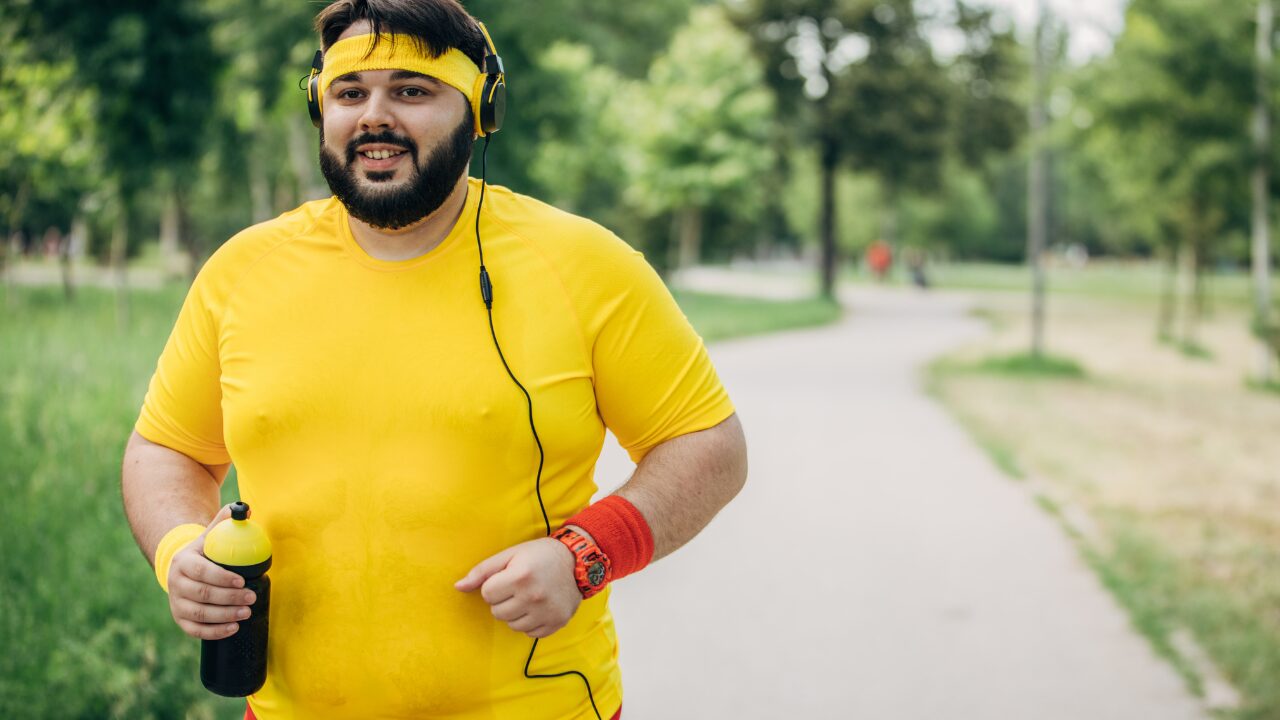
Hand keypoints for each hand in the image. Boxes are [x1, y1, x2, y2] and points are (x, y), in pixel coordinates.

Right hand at [167, 503, 256, 639]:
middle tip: (251, 597)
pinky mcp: (180, 618)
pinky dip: (214, 632)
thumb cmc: (204, 552)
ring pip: (199, 613)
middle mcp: (175, 583)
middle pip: (201, 594)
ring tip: (246, 612)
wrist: (183, 569)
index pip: (201, 571)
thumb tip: (247, 510)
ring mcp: (176, 602)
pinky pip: (195, 629)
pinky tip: (233, 628)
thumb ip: (226, 521)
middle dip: (228, 598)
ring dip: (224, 616)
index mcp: (183, 561)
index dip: (221, 577)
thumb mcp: (210, 535)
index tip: (241, 581)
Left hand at [455, 538, 581, 638]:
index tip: (507, 577)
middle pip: (497, 612)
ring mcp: (546, 612)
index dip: (494, 585)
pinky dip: (530, 622)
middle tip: (517, 587)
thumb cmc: (539, 555)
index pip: (487, 594)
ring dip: (515, 613)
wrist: (577, 561)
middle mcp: (534, 596)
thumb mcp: (510, 554)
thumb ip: (482, 571)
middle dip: (503, 600)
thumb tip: (457, 587)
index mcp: (520, 576)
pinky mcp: (556, 622)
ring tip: (527, 596)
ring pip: (512, 625)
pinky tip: (538, 607)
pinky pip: (530, 633)